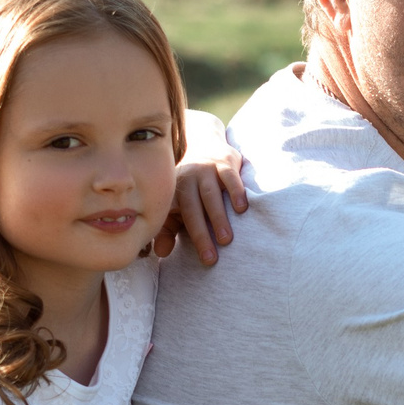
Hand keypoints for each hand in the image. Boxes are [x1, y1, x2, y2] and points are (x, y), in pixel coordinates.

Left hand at [158, 148, 248, 262]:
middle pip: (192, 210)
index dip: (178, 239)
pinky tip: (242, 209)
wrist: (206, 145)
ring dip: (217, 218)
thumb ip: (168, 229)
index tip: (193, 259)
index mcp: (173, 193)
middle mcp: (187, 180)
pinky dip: (236, 192)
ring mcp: (205, 170)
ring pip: (210, 195)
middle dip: (200, 234)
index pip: (173, 218)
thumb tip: (161, 253)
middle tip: (211, 258)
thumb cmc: (193, 186)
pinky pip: (229, 177)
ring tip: (226, 240)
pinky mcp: (224, 163)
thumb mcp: (178, 205)